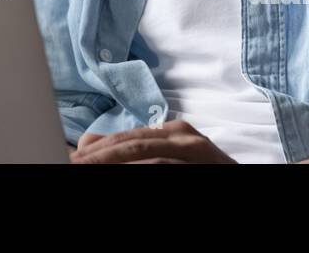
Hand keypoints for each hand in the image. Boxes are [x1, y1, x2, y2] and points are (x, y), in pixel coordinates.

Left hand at [69, 120, 236, 163]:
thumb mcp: (169, 158)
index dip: (95, 149)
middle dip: (97, 156)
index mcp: (172, 131)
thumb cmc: (202, 170)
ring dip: (112, 162)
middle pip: (130, 144)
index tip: (70, 157)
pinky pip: (163, 167)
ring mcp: (193, 152)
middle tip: (71, 163)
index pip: (125, 137)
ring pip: (144, 154)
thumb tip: (87, 144)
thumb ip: (133, 149)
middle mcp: (182, 137)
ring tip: (86, 168)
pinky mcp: (201, 166)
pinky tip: (119, 175)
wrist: (237, 177)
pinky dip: (139, 170)